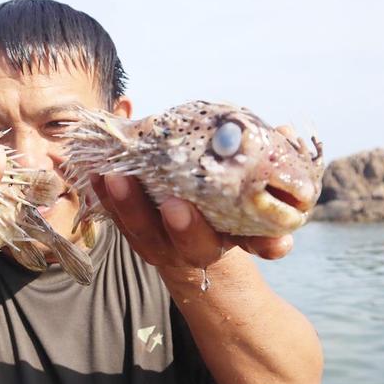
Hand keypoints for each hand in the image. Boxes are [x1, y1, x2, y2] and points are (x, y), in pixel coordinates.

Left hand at [90, 174, 292, 269]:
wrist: (197, 249)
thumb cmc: (231, 217)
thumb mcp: (257, 205)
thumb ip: (272, 166)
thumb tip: (288, 133)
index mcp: (217, 246)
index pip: (215, 244)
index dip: (204, 232)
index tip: (194, 212)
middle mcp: (182, 251)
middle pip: (172, 241)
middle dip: (173, 224)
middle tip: (171, 203)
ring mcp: (154, 243)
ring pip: (138, 231)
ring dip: (126, 205)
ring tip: (114, 176)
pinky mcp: (133, 231)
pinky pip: (116, 217)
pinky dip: (105, 196)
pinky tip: (95, 172)